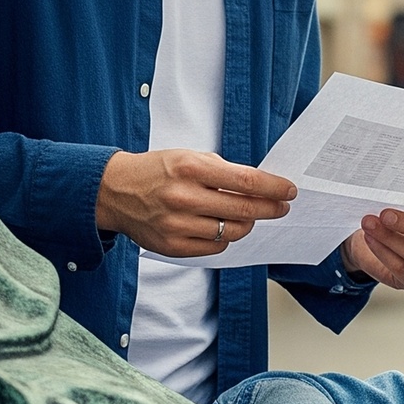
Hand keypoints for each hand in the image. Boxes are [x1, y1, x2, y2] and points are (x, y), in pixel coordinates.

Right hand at [97, 148, 294, 255]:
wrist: (114, 192)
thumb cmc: (158, 171)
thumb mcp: (189, 157)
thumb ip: (224, 171)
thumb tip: (263, 186)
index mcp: (190, 168)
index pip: (246, 182)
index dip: (274, 188)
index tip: (289, 191)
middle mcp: (183, 197)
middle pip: (244, 210)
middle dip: (271, 208)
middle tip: (282, 207)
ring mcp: (177, 225)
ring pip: (234, 231)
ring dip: (248, 224)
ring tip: (248, 215)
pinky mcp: (172, 246)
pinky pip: (216, 246)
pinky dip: (226, 237)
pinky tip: (222, 226)